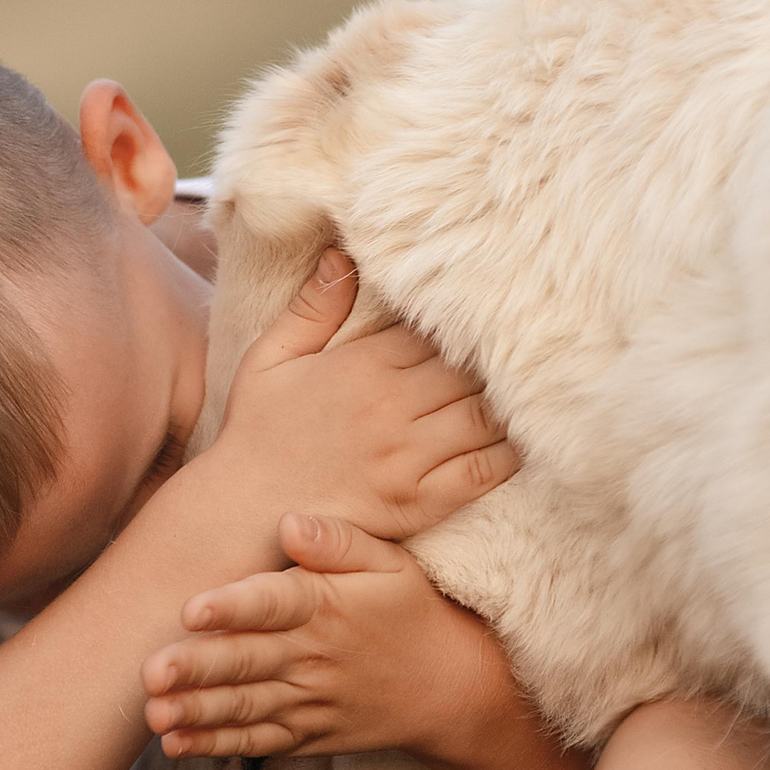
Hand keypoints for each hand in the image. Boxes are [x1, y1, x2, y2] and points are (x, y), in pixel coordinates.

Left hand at [140, 513, 508, 761]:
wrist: (452, 687)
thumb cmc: (411, 611)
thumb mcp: (391, 563)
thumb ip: (338, 541)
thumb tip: (288, 522)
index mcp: (327, 606)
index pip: (274, 604)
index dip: (232, 607)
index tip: (191, 609)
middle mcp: (313, 656)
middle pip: (247, 661)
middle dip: (197, 668)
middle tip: (151, 671)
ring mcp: (309, 701)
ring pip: (245, 706)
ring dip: (197, 711)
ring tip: (153, 713)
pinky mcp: (307, 734)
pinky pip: (258, 741)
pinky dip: (217, 744)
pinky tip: (175, 743)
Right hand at [201, 251, 517, 544]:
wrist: (244, 514)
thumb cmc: (256, 433)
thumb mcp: (270, 359)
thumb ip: (312, 309)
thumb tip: (341, 255)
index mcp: (362, 366)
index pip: (434, 331)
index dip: (459, 324)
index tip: (478, 320)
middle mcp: (390, 407)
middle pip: (468, 369)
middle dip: (492, 360)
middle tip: (516, 353)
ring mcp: (408, 457)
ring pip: (484, 415)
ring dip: (506, 403)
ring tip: (525, 391)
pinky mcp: (419, 501)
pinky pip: (481, 471)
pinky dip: (507, 453)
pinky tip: (519, 440)